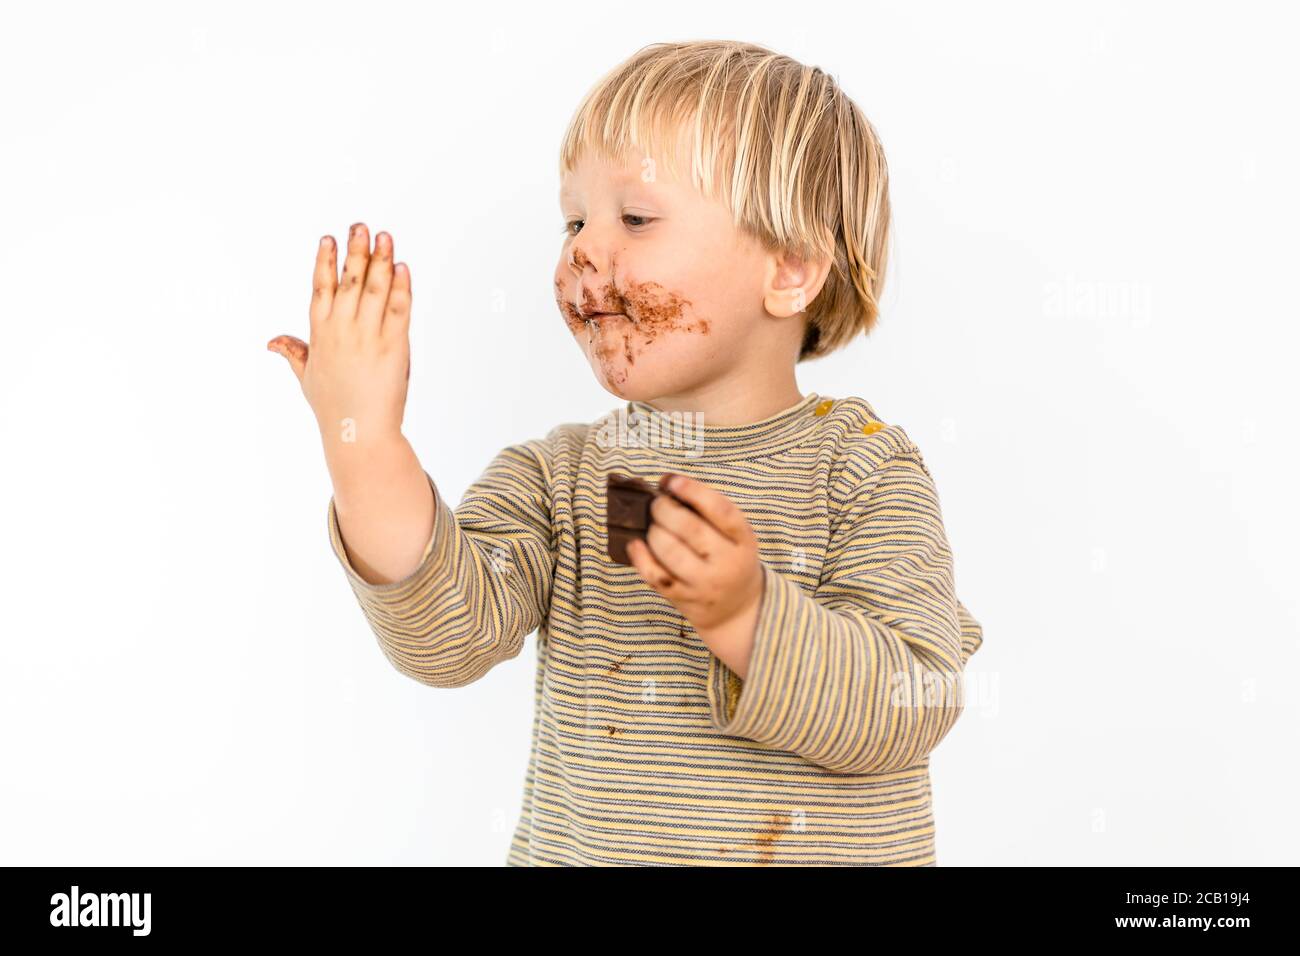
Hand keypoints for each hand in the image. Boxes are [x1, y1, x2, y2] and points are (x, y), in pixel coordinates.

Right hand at [267, 223, 412, 446]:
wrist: (358, 434)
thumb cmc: (333, 409)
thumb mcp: (307, 378)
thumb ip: (294, 352)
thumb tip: (272, 341)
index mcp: (320, 335)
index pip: (321, 289)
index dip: (325, 262)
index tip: (328, 238)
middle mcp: (342, 331)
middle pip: (349, 281)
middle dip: (355, 251)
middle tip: (360, 225)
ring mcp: (368, 337)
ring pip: (374, 289)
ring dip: (380, 260)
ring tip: (385, 236)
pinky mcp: (394, 346)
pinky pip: (398, 309)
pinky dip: (401, 287)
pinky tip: (402, 267)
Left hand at [626, 473, 764, 636]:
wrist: (737, 609)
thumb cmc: (730, 560)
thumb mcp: (735, 537)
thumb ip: (709, 513)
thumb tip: (667, 484)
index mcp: (743, 540)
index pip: (721, 511)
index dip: (694, 491)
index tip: (671, 481)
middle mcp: (727, 563)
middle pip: (691, 529)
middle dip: (665, 510)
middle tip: (657, 503)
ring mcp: (705, 584)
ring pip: (670, 552)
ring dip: (654, 532)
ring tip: (653, 525)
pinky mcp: (684, 599)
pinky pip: (656, 575)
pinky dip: (640, 557)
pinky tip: (635, 543)